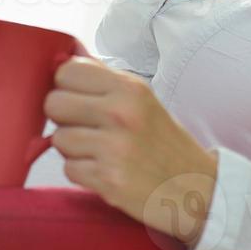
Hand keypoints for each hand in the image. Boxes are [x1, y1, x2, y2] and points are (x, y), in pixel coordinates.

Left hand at [45, 56, 219, 248]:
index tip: (78, 98)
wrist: (197, 189)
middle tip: (86, 127)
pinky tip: (105, 170)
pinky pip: (68, 169)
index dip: (66, 86)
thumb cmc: (163, 142)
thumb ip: (104, 80)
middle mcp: (121, 113)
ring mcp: (114, 148)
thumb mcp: (142, 99)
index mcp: (129, 88)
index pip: (67, 71)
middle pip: (54, 103)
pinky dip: (82, 172)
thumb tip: (62, 60)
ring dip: (74, 149)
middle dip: (64, 118)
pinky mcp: (108, 180)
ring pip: (58, 139)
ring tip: (100, 151)